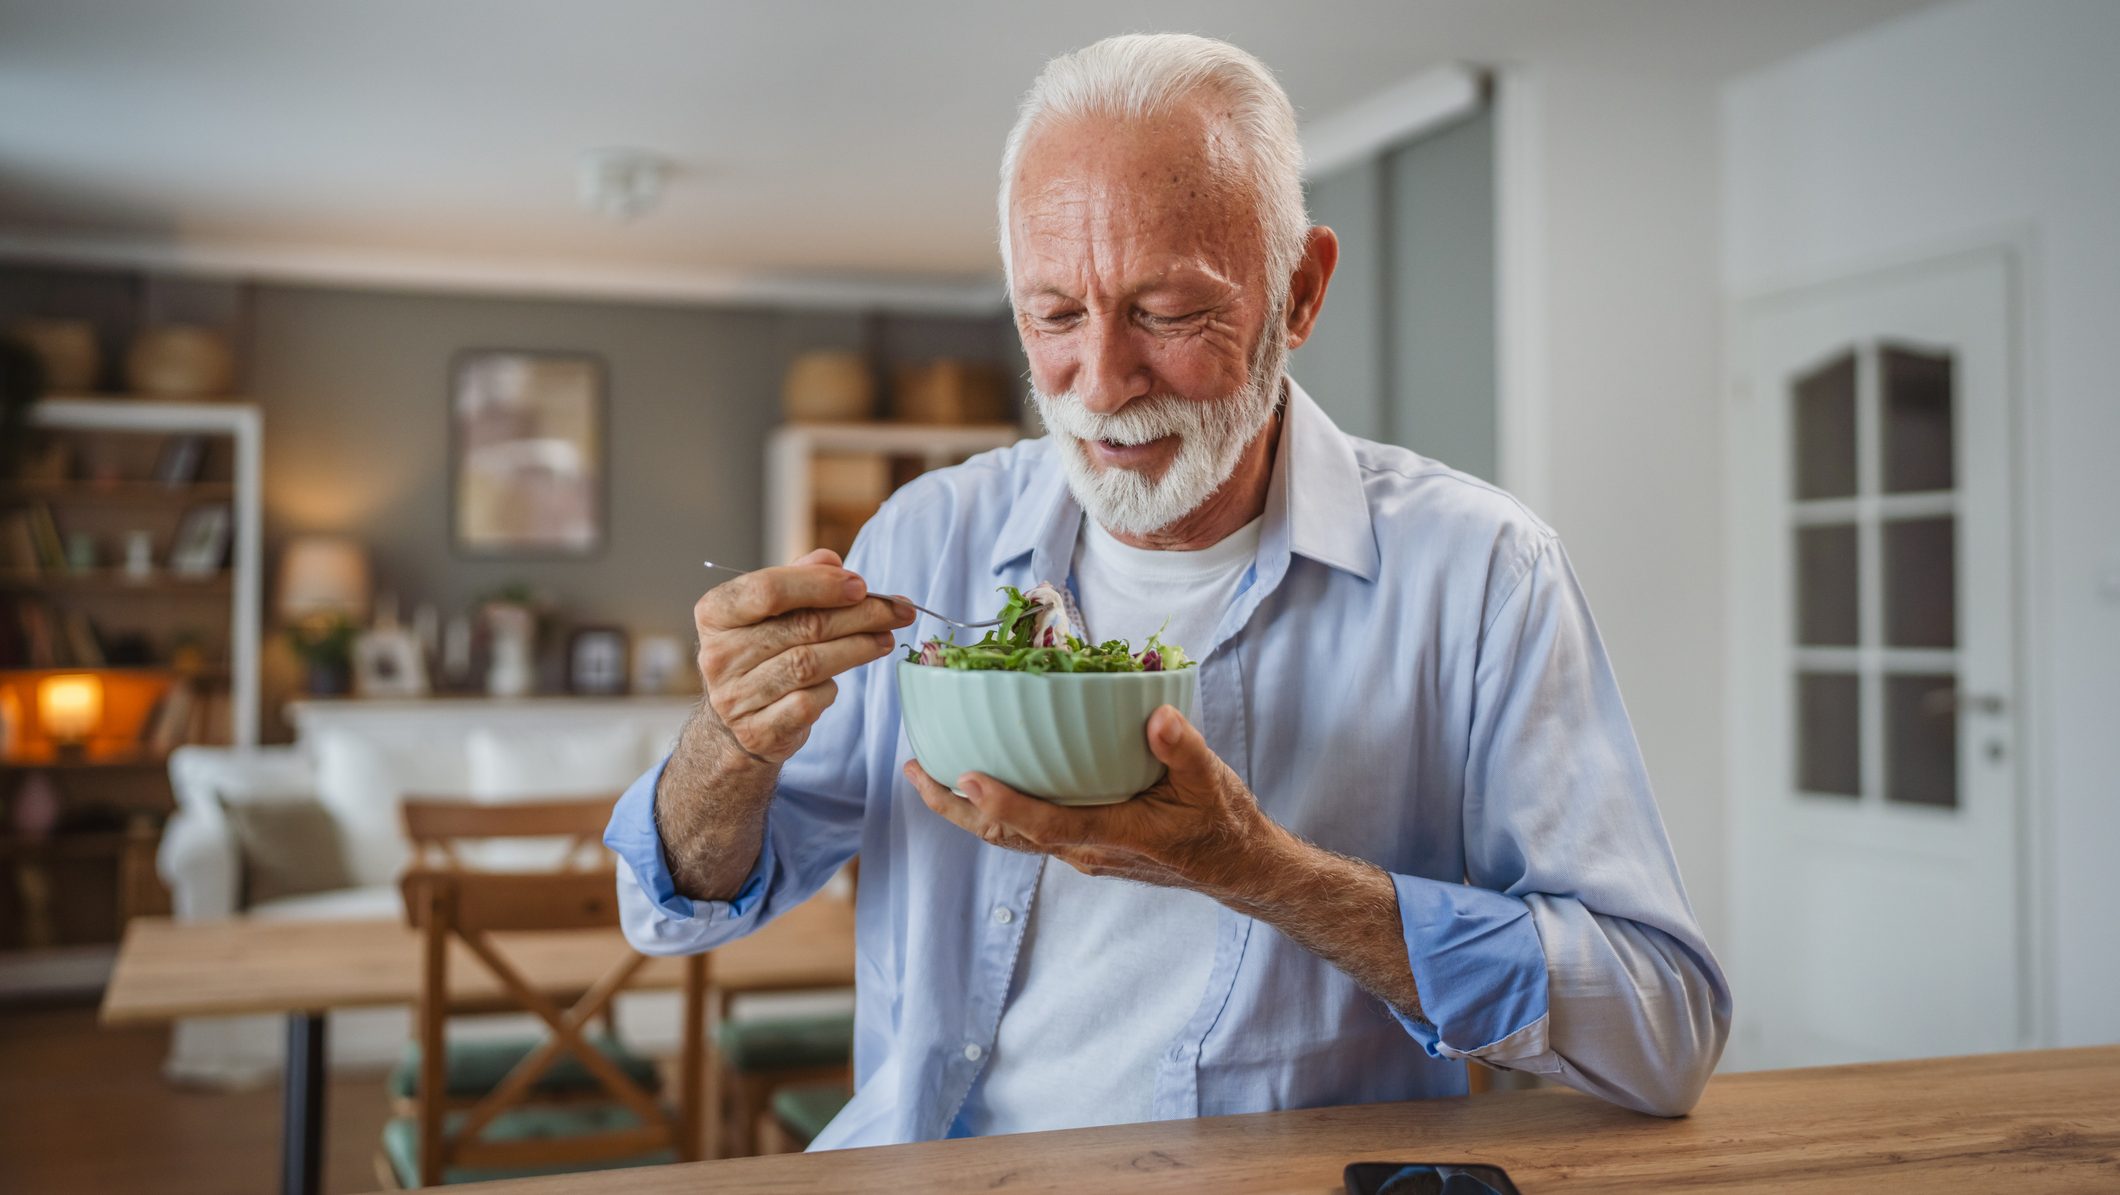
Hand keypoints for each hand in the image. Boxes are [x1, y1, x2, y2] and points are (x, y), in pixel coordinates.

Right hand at [695, 548, 913, 764]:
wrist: (733, 725)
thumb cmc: (759, 654)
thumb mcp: (769, 611)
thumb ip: (798, 579)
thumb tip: (831, 561)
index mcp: (716, 613)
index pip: (768, 590)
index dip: (820, 585)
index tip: (861, 586)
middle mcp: (719, 655)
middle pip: (802, 627)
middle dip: (859, 615)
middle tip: (898, 611)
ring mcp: (735, 697)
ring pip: (810, 665)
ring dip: (858, 648)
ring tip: (885, 638)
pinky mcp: (758, 731)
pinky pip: (809, 703)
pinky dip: (831, 689)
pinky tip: (840, 678)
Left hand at [904, 704, 1277, 897]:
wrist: (1238, 867)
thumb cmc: (1224, 825)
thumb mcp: (1212, 782)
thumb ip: (1183, 750)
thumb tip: (1158, 716)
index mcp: (1114, 835)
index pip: (1047, 825)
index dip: (1003, 804)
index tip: (964, 776)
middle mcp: (1087, 850)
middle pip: (1007, 836)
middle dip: (956, 807)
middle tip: (915, 771)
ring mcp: (1082, 852)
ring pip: (1012, 836)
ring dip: (967, 809)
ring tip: (930, 774)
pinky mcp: (1085, 846)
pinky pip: (1029, 830)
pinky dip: (997, 808)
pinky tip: (985, 781)